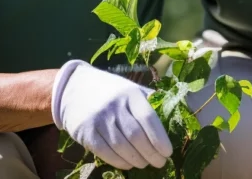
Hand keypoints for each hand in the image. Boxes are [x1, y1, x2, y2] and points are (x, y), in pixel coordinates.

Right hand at [51, 60, 171, 168]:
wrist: (73, 88)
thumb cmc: (111, 91)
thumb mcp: (131, 89)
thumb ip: (150, 101)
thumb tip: (178, 114)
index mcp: (131, 94)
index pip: (149, 119)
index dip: (160, 138)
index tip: (168, 152)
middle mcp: (115, 106)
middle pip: (137, 136)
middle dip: (151, 153)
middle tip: (160, 162)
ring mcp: (99, 119)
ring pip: (122, 146)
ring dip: (137, 159)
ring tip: (146, 163)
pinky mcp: (85, 132)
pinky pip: (105, 152)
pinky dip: (120, 161)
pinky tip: (129, 164)